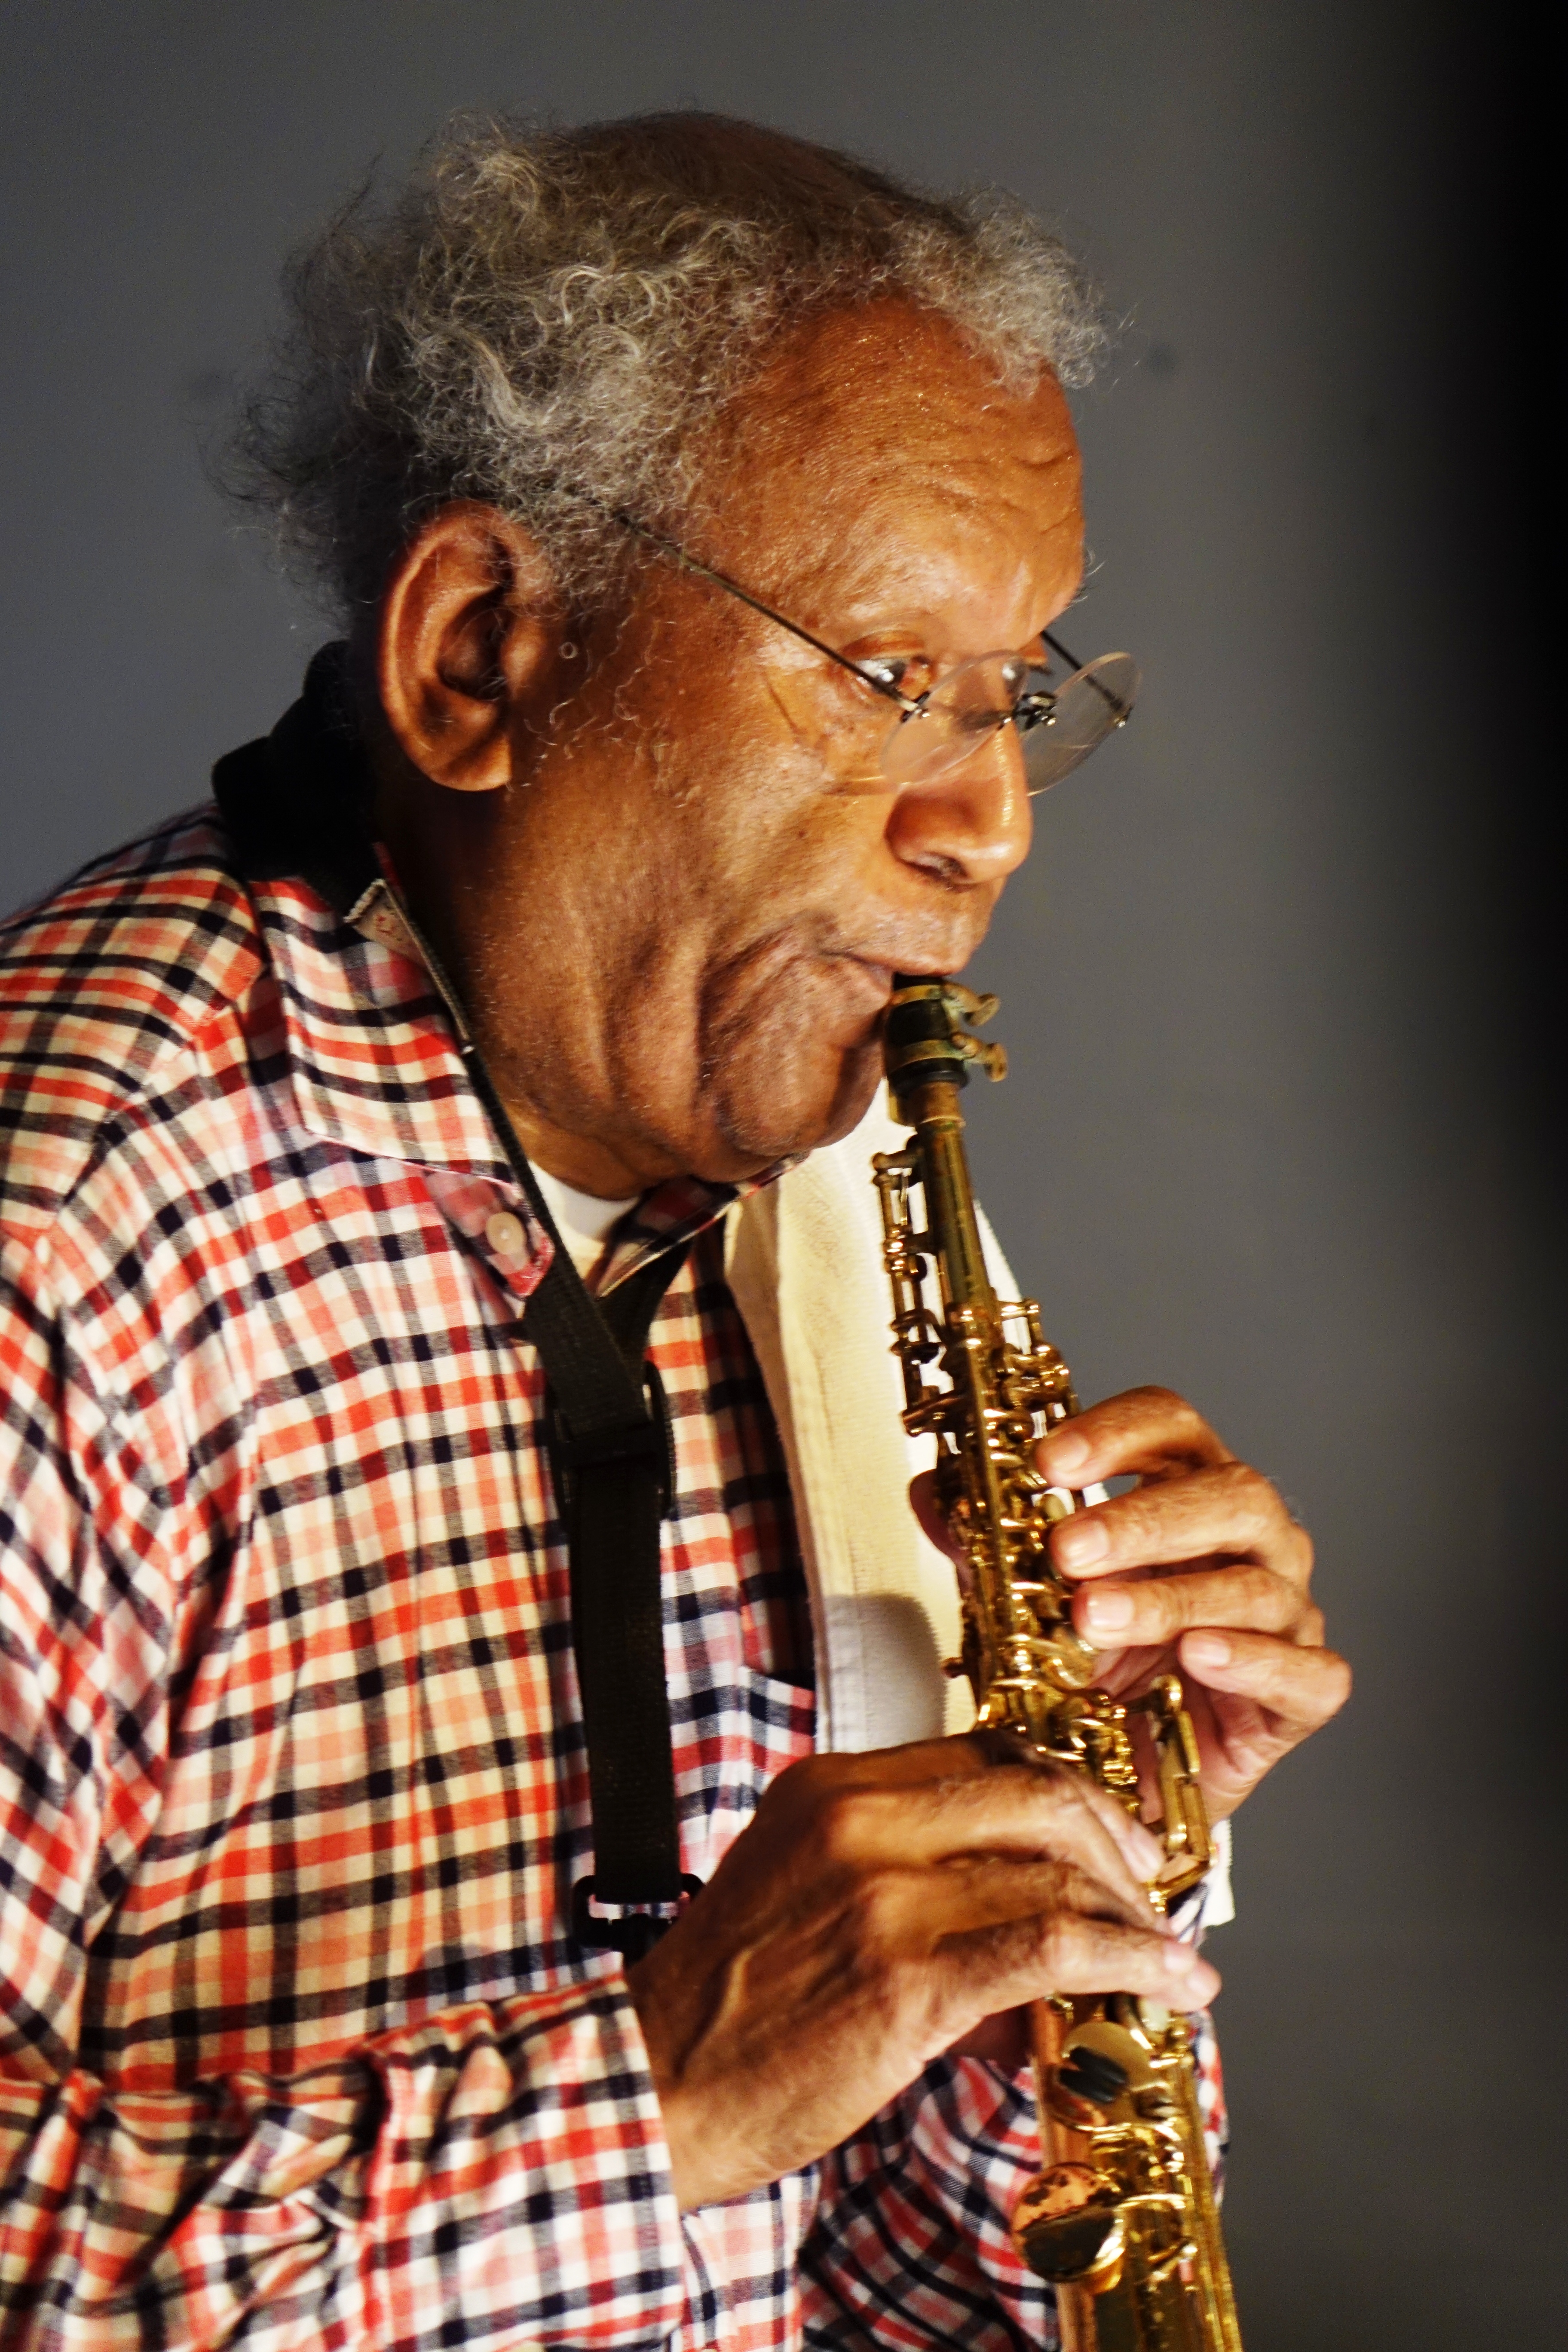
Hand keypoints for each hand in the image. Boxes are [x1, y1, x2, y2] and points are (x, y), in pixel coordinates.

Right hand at [626, 1734, 1218, 2209]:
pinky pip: (1050, 1947)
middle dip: (1117, 1842)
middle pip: (1038, 1793)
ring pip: (1056, 1870)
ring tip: (1170, 1957)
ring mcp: (884, 1895)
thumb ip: (907, 1879)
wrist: (656, 2080)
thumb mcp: (803, 1890)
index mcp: (833, 1788)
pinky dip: (1126, 1962)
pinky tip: (1165, 1985)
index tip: (1109, 1836)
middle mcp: (861, 1821)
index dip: (1069, 1793)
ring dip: (1135, 1916)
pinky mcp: (907, 1979)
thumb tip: (1027, 1922)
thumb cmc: (729, 2002)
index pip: (986, 1755)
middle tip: (1149, 1889)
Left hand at [1033, 1386, 1350, 1821]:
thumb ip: (990, 1550)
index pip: (1171, 1426)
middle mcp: (1254, 1541)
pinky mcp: (1306, 1691)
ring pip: (1253, 1585)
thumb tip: (931, 1495)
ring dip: (1167, 1597)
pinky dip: (1253, 1661)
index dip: (1115, 1433)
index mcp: (1190, 1491)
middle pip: (1229, 1493)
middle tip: (1068, 1550)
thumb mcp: (1031, 1604)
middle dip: (1142, 1519)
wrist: (1134, 1777)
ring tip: (1095, 1616)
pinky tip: (1198, 1657)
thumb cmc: (1097, 1670)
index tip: (1047, 1460)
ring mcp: (1289, 1613)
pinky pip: (1305, 1671)